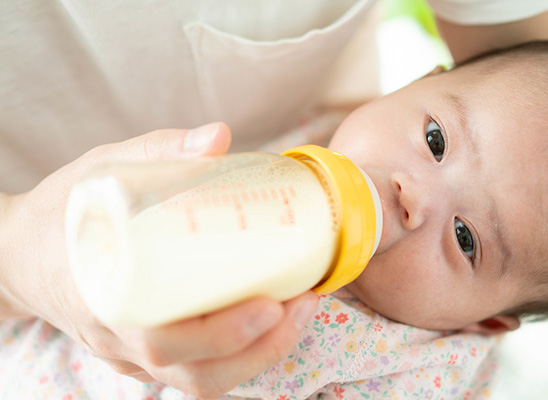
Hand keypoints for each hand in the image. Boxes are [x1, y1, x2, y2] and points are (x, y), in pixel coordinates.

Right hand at [0, 123, 319, 398]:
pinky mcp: (143, 355)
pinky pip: (194, 372)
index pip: (164, 340)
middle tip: (304, 304)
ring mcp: (131, 354)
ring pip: (199, 381)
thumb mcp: (102, 170)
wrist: (17, 252)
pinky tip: (271, 323)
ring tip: (298, 313)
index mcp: (103, 298)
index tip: (271, 303)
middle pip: (195, 372)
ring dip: (258, 357)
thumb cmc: (64, 211)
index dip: (222, 333)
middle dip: (260, 347)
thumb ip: (159, 151)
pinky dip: (238, 357)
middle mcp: (120, 339)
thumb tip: (221, 137)